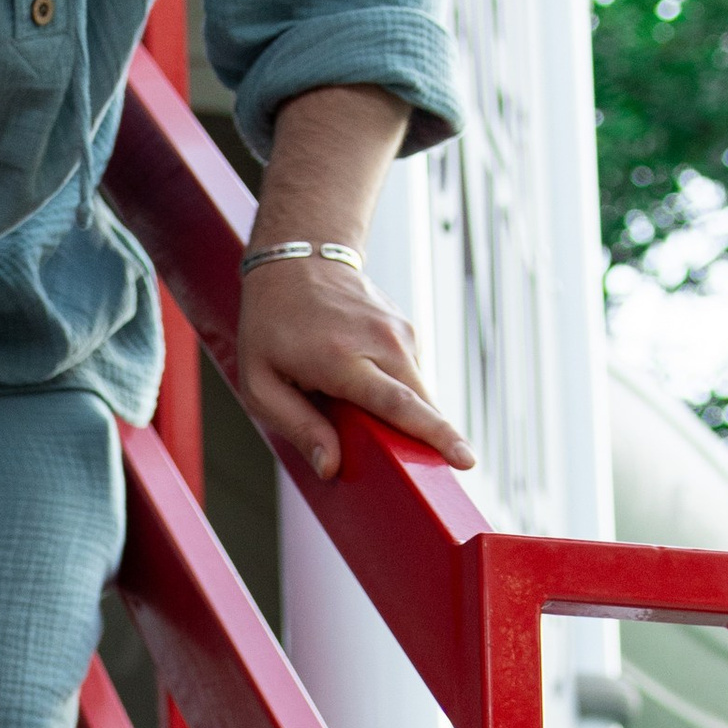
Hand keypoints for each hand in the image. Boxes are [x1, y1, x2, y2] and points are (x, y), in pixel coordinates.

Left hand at [237, 252, 472, 483]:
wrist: (296, 261)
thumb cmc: (271, 327)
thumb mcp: (260, 384)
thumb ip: (298, 427)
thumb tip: (331, 466)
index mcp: (342, 358)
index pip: (398, 404)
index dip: (435, 435)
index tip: (467, 460)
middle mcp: (380, 341)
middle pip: (422, 402)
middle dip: (436, 437)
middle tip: (436, 462)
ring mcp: (399, 331)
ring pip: (418, 391)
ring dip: (402, 411)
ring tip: (357, 401)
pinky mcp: (407, 330)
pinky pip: (410, 375)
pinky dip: (395, 389)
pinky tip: (365, 380)